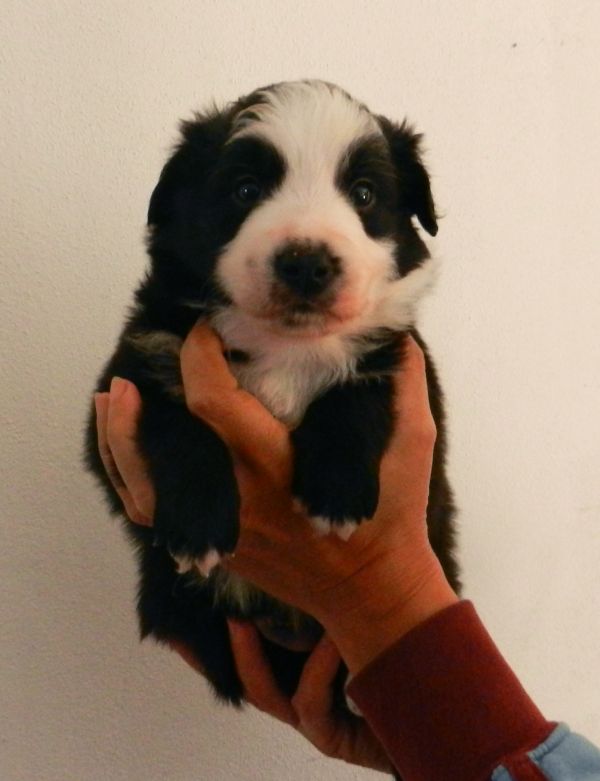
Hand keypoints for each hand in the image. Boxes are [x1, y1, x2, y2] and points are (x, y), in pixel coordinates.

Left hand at [95, 323, 456, 673]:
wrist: (371, 592)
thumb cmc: (392, 516)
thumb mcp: (412, 444)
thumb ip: (400, 386)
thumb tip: (391, 332)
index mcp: (281, 466)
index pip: (218, 404)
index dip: (201, 357)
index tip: (206, 327)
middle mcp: (240, 499)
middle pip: (172, 444)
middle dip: (149, 395)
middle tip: (137, 352)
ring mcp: (222, 529)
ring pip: (146, 489)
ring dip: (121, 439)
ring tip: (110, 396)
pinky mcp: (216, 545)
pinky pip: (156, 516)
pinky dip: (130, 480)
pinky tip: (123, 449)